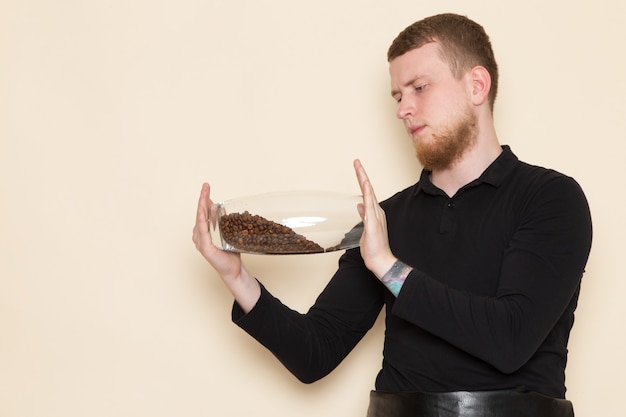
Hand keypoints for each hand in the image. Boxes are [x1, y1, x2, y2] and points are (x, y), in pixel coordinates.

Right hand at [192, 183, 259, 311]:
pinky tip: (203, 211)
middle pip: (200, 214)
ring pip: (200, 220)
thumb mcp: (227, 233)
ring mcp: (200, 242)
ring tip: (204, 194)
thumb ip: (223, 221)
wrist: (234, 270)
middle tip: (205, 186)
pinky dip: (202, 219)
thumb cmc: (230, 253)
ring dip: (201, 206)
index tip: (206, 187)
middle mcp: (199, 236)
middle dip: (202, 198)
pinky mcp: (205, 248)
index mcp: (204, 232)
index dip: (204, 199)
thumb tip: (222, 207)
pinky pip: (203, 231)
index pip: (203, 212)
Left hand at [353, 160, 396, 278]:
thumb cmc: (373, 246)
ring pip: (369, 193)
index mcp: (374, 212)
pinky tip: (365, 184)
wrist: (380, 259)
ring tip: (359, 167)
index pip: (367, 193)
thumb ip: (363, 215)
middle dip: (362, 174)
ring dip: (363, 179)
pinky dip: (368, 193)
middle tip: (356, 161)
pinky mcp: (373, 222)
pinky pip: (370, 204)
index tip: (357, 168)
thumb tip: (359, 205)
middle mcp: (376, 211)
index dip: (362, 180)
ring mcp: (375, 216)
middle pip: (368, 189)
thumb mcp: (365, 227)